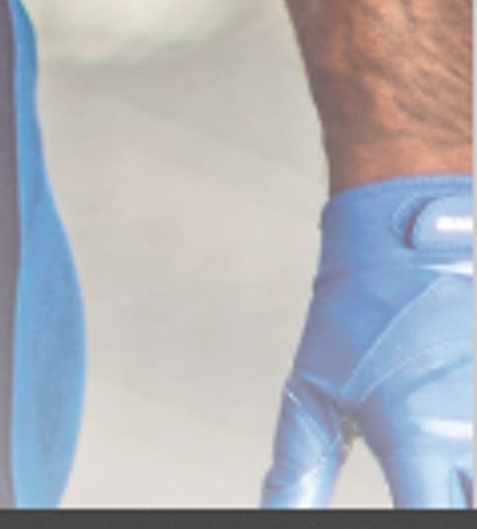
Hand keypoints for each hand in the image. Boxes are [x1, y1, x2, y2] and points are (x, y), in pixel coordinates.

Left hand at [265, 175, 472, 506]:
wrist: (411, 235)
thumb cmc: (359, 307)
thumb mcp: (313, 389)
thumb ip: (299, 466)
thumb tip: (278, 515)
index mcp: (418, 438)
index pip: (428, 518)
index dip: (414, 525)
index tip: (400, 514)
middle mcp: (472, 431)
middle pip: (468, 502)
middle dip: (445, 501)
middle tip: (417, 489)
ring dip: (465, 478)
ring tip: (440, 470)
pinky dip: (474, 456)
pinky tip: (457, 448)